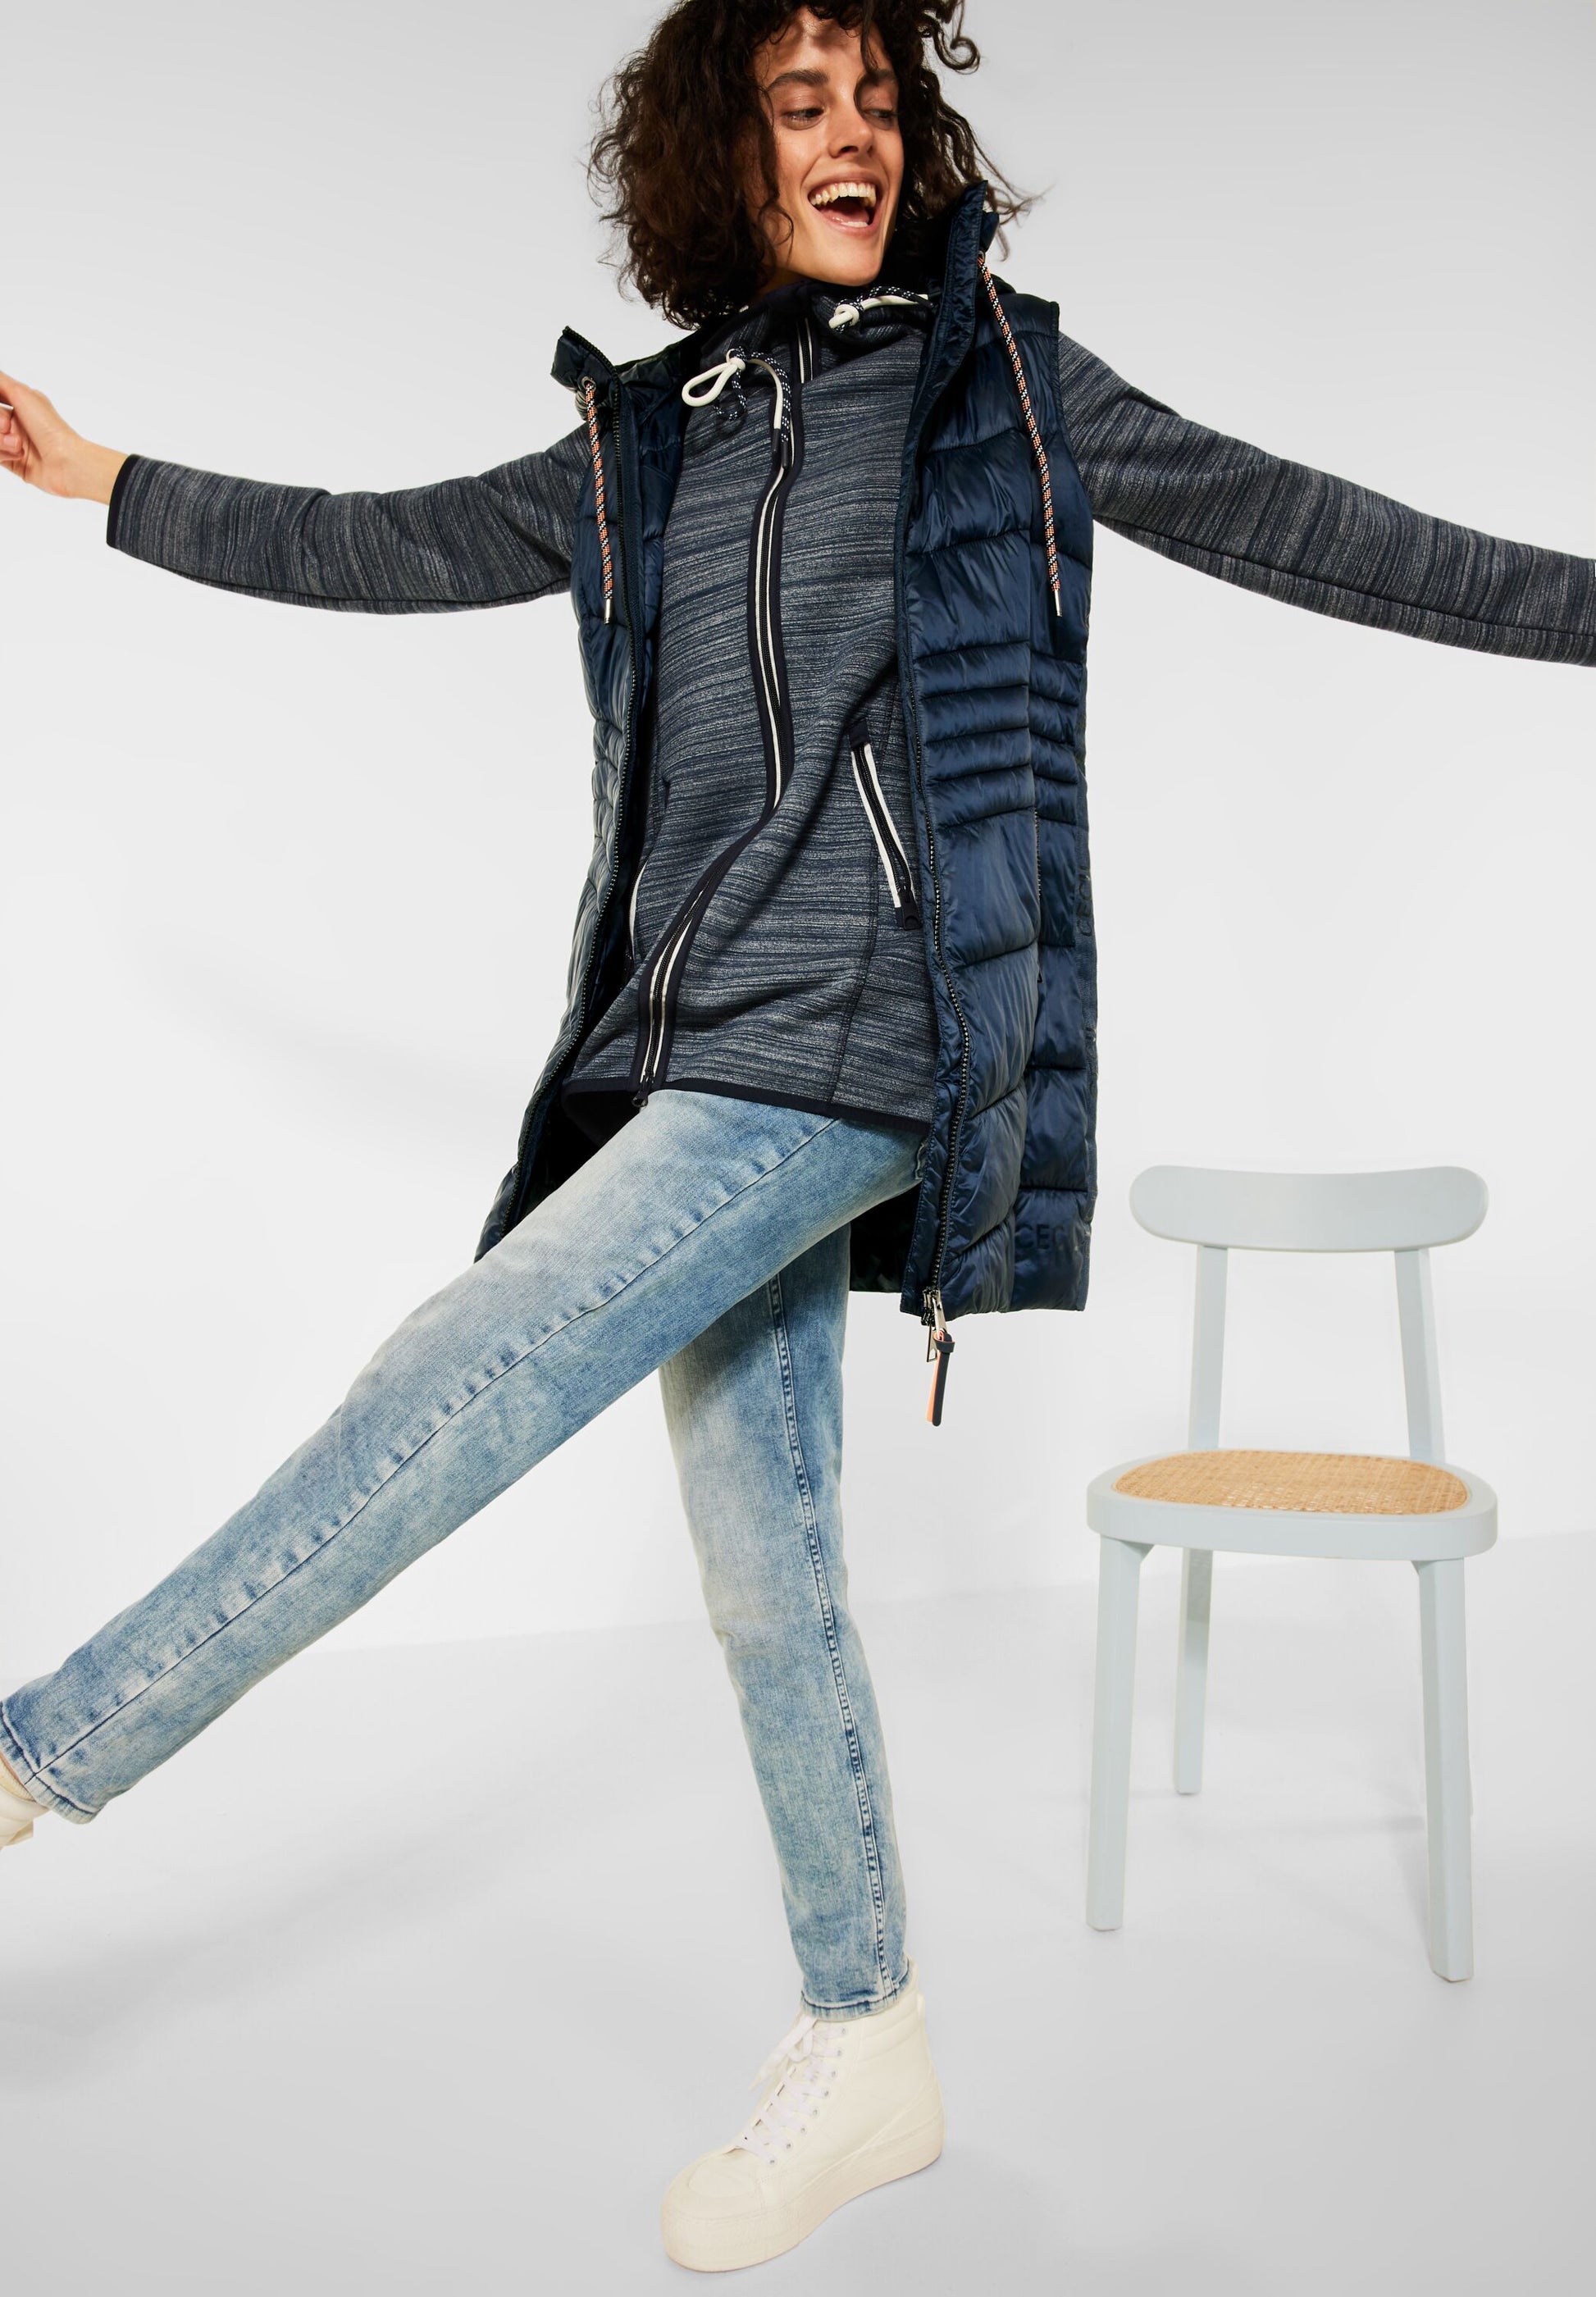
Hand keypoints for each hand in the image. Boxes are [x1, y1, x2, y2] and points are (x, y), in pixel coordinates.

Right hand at [0, 370, 126, 501]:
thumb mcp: (22, 393)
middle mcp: (17, 421)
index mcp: (21, 402)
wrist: (67, 464)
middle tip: (7, 426)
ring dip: (0, 440)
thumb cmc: (50, 428)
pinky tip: (19, 455)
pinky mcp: (13, 461)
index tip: (3, 413)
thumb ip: (0, 381)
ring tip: (17, 444)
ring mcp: (14, 441)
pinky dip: (3, 454)